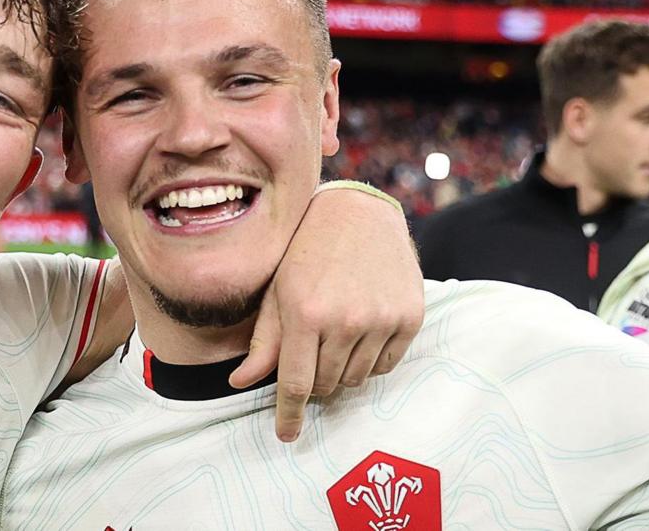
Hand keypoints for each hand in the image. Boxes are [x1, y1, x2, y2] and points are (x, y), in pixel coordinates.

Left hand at [229, 186, 423, 440]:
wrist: (359, 213)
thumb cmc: (306, 251)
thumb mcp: (277, 291)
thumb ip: (263, 342)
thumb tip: (238, 383)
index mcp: (304, 313)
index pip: (294, 384)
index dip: (288, 414)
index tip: (286, 435)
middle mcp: (345, 320)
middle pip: (327, 385)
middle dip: (314, 382)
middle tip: (310, 355)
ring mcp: (381, 319)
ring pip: (356, 379)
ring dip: (341, 371)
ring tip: (334, 336)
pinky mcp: (409, 317)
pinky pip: (387, 365)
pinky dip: (370, 360)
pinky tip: (360, 332)